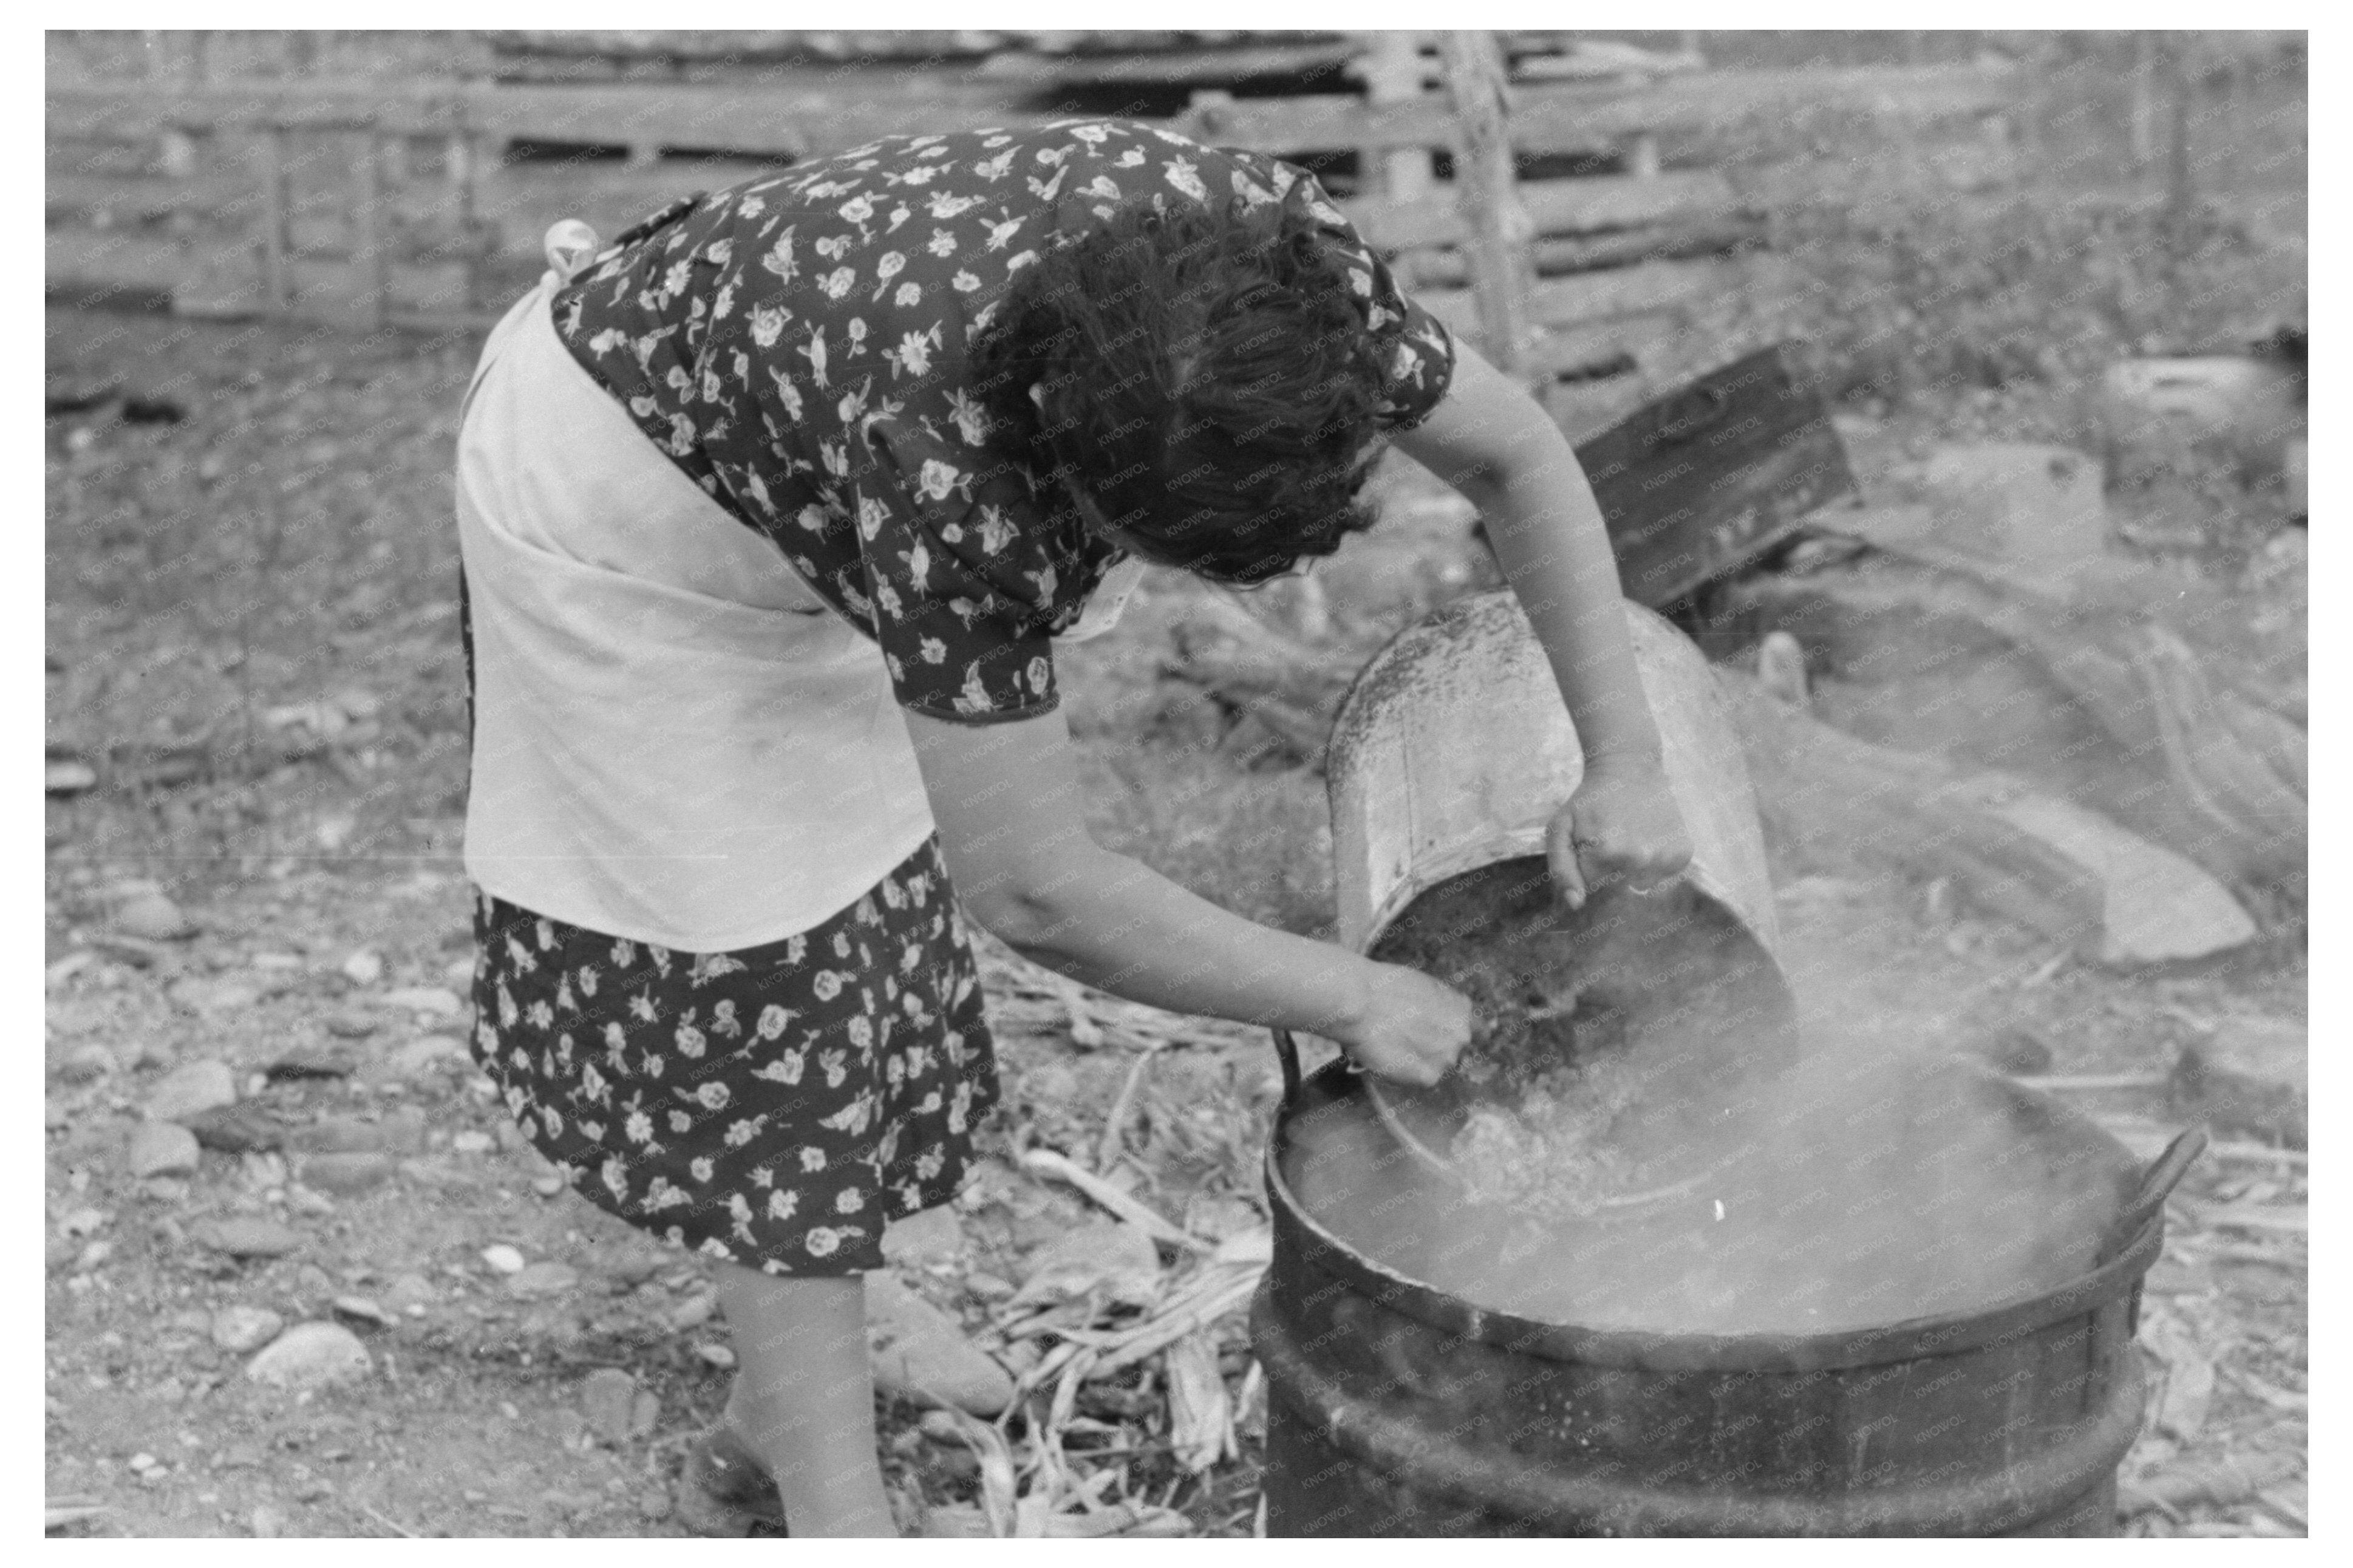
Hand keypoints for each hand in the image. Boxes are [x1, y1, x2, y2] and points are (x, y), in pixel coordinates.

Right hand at [1334, 962, 1473, 1087]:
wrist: (1360, 1004)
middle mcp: (1461, 1035)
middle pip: (1454, 1049)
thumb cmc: (1383, 987)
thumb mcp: (1423, 986)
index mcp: (1462, 1009)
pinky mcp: (1428, 1077)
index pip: (1479, 1030)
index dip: (1459, 1034)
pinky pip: (1420, 1078)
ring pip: (1436, 1065)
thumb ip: (1440, 1005)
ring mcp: (1447, 1058)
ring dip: (1420, 1061)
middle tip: (1409, 1041)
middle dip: (1436, 1047)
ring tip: (1395, 1047)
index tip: (1449, 1037)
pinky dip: (1406, 1072)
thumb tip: (1440, 1016)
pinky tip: (1391, 1057)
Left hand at [1547, 754, 1693, 909]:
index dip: (1588, 872)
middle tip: (1609, 843)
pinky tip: (1647, 841)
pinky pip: (1662, 878)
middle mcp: (1640, 859)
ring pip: (1640, 887)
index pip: (1592, 890)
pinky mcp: (1683, 855)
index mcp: (1607, 853)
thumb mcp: (1560, 829)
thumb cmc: (1590, 801)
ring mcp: (1665, 858)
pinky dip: (1653, 866)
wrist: (1629, 769)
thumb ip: (1561, 869)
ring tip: (1628, 841)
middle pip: (1617, 892)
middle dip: (1608, 873)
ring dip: (1631, 872)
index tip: (1589, 851)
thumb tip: (1576, 904)